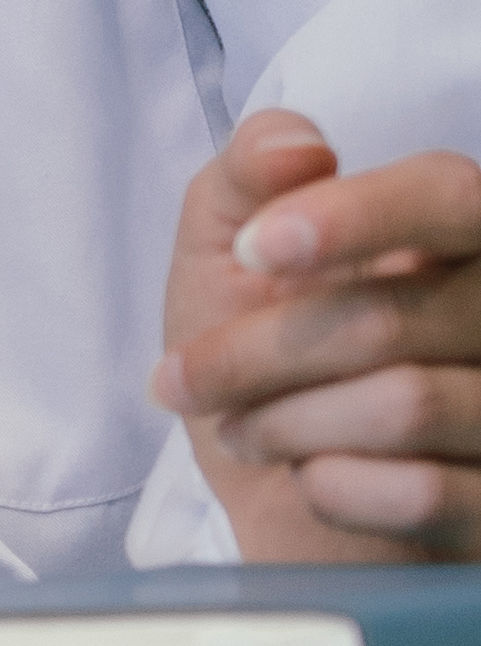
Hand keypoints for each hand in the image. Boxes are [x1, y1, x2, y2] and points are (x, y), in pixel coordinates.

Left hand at [155, 114, 480, 558]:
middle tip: (190, 381)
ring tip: (245, 429)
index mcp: (458, 238)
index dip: (353, 217)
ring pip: (406, 405)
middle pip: (390, 319)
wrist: (276, 500)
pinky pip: (424, 493)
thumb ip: (247, 178)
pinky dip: (332, 489)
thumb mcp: (224, 254)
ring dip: (284, 425)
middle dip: (254, 356)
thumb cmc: (259, 360)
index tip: (256, 249)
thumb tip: (297, 145)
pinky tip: (311, 481)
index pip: (447, 194)